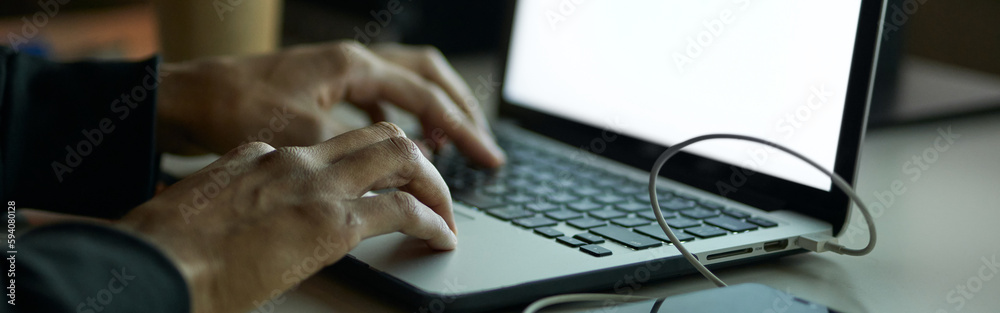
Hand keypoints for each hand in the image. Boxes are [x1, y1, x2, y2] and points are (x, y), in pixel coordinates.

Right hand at [117, 122, 457, 312]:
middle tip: (427, 187)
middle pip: (375, 137)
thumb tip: (243, 225)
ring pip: (401, 157)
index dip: (358, 168)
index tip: (369, 189)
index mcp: (257, 156)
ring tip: (444, 212)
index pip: (324, 149)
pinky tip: (440, 236)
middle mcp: (292, 159)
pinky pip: (402, 210)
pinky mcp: (332, 222)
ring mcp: (315, 186)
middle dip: (412, 160)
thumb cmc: (164, 249)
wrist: (156, 264)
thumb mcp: (197, 211)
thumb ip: (230, 204)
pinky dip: (431, 221)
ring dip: (432, 184)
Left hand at [156, 41, 504, 167]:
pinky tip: (402, 138)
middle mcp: (351, 60)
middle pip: (428, 73)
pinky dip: (403, 115)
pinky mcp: (323, 84)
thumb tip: (403, 170)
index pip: (426, 97)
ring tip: (453, 140)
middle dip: (461, 107)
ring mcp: (337, 69)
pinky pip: (381, 93)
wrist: (188, 97)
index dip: (463, 129)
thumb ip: (356, 152)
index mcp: (352, 66)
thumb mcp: (300, 136)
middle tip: (483, 143)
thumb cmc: (235, 109)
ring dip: (435, 108)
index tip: (487, 156)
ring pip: (406, 80)